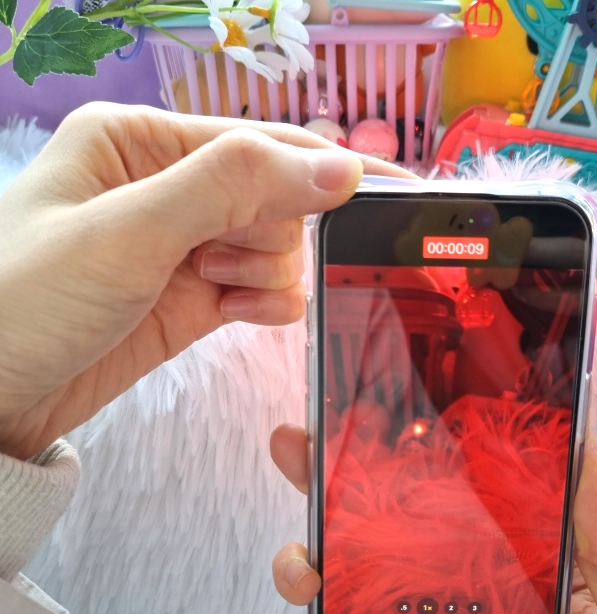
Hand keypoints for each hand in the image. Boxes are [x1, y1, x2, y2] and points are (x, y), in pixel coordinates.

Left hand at [0, 103, 411, 459]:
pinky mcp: (196, 297)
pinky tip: (233, 313)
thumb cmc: (25, 301)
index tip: (385, 190)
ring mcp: (186, 247)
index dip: (319, 166)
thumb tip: (335, 166)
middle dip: (263, 233)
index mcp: (141, 142)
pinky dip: (264, 304)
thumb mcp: (131, 229)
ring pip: (276, 249)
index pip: (258, 142)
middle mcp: (168, 190)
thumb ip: (235, 188)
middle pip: (276, 198)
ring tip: (208, 289)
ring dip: (260, 274)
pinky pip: (264, 290)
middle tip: (216, 259)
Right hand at [270, 427, 596, 613]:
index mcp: (524, 553)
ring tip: (299, 460)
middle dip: (360, 452)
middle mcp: (468, 570)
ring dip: (320, 499)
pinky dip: (309, 579)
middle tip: (327, 413)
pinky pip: (339, 608)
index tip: (412, 390)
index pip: (480, 482)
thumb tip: (595, 452)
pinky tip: (304, 565)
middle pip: (407, 500)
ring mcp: (424, 609)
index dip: (444, 437)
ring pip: (361, 542)